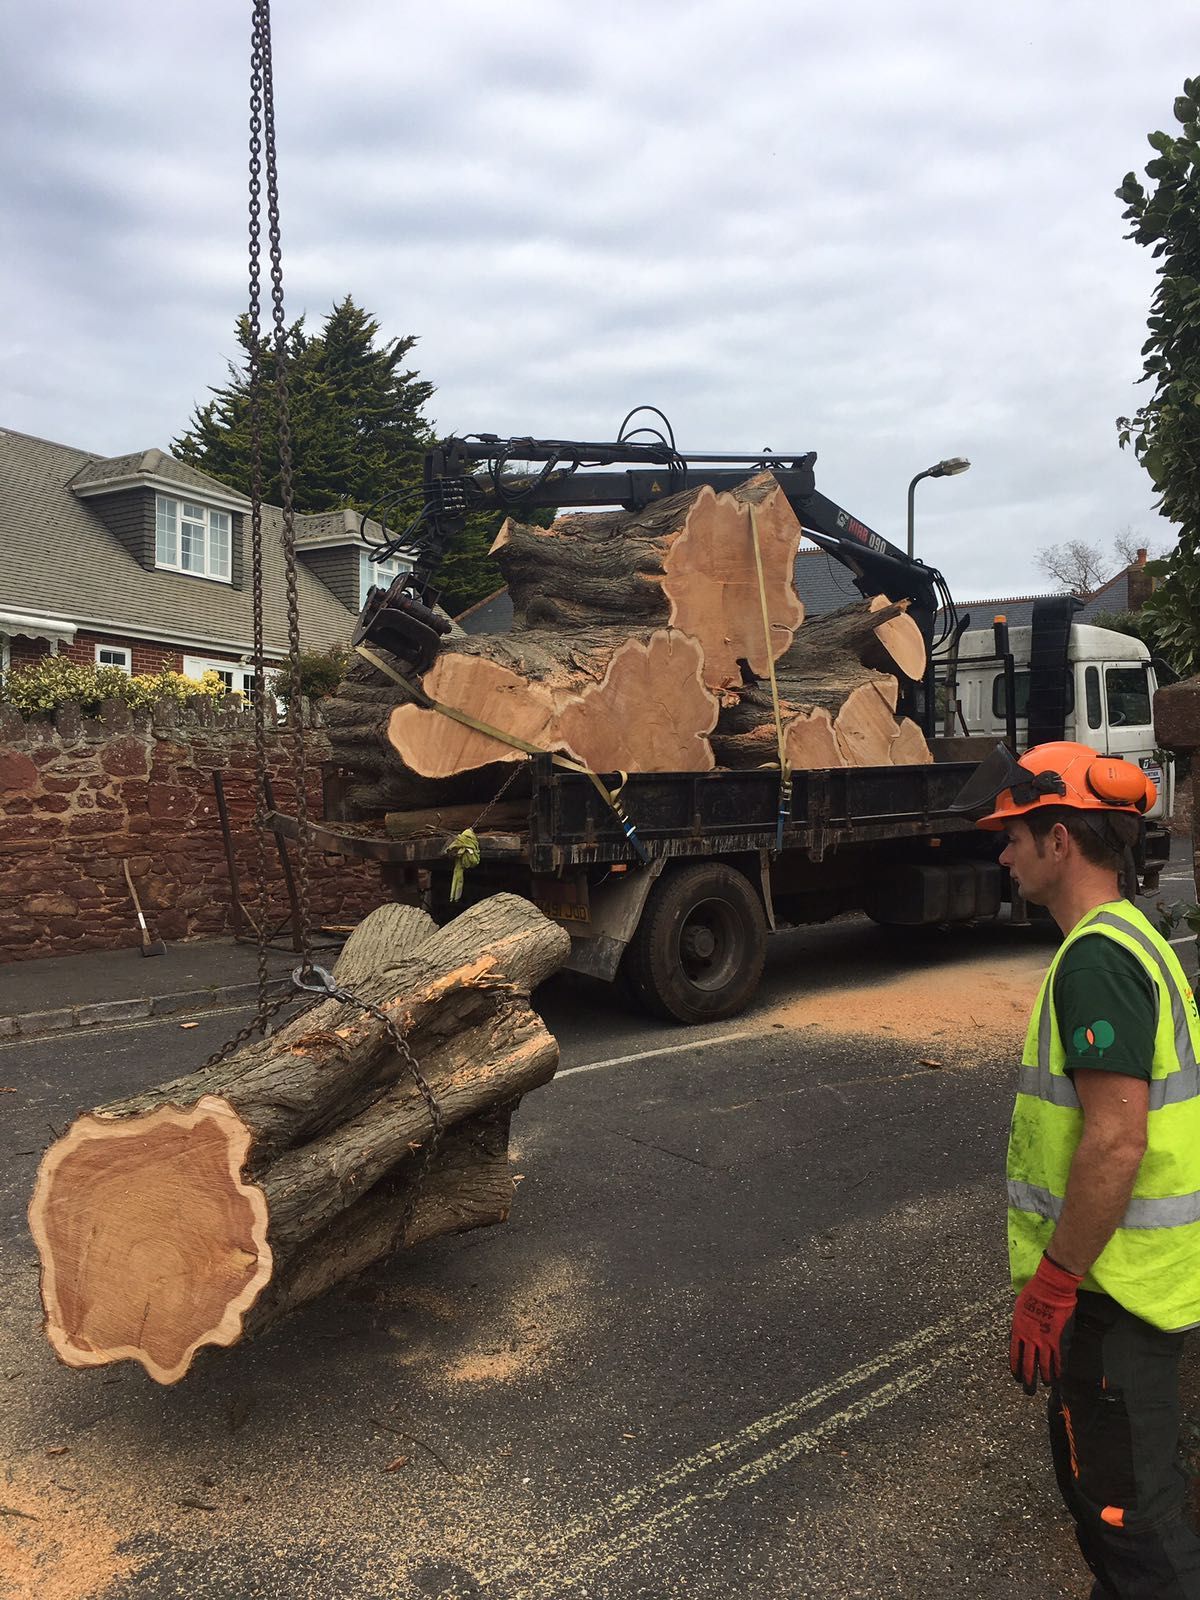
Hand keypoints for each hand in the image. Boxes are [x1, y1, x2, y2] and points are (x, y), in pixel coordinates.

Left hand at [1010, 1253, 1081, 1393]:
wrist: (1050, 1289)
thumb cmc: (1032, 1293)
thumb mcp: (1018, 1309)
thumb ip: (1019, 1324)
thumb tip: (1019, 1333)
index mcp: (1018, 1331)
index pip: (1015, 1355)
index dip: (1016, 1368)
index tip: (1017, 1378)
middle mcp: (1030, 1339)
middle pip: (1028, 1365)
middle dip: (1028, 1380)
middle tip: (1028, 1391)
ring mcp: (1045, 1341)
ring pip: (1044, 1366)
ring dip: (1045, 1378)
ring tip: (1046, 1385)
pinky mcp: (1059, 1340)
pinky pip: (1059, 1359)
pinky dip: (1059, 1370)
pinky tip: (1059, 1377)